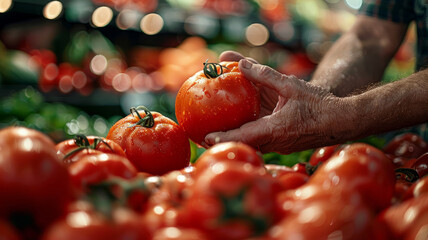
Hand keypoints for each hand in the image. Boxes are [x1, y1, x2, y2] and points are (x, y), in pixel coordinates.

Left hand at [204, 51, 352, 153]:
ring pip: (251, 143)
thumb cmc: (318, 104)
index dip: (224, 138)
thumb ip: (265, 75)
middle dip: (224, 141)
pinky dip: (247, 134)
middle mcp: (274, 141)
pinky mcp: (282, 141)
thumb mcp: (290, 85)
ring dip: (234, 139)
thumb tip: (242, 65)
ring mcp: (278, 144)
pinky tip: (239, 127)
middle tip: (202, 138)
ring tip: (214, 136)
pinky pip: (260, 140)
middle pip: (243, 143)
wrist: (341, 121)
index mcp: (275, 130)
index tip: (206, 139)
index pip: (244, 136)